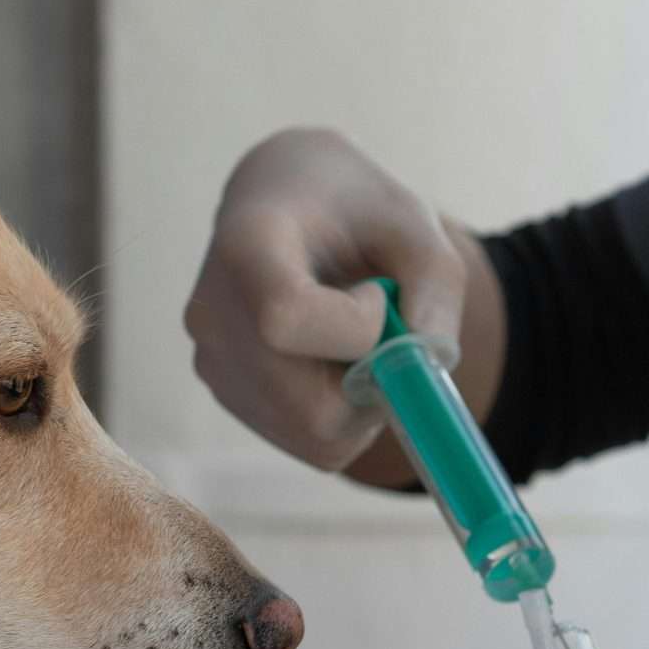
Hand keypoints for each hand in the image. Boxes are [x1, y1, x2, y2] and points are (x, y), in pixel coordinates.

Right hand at [184, 127, 471, 471]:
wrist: (284, 207)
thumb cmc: (351, 209)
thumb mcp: (412, 222)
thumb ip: (436, 284)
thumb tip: (425, 361)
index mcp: (246, 245)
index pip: (286, 319)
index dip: (357, 327)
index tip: (378, 292)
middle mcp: (212, 313)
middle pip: (307, 404)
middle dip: (372, 381)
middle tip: (385, 329)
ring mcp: (212, 362)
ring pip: (314, 434)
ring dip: (363, 401)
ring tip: (355, 338)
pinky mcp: (227, 396)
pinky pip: (308, 441)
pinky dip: (345, 415)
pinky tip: (333, 360)